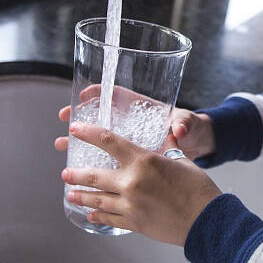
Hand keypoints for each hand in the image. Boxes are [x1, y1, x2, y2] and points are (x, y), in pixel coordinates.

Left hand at [54, 122, 221, 245]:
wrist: (207, 220)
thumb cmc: (198, 189)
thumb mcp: (183, 161)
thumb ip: (169, 148)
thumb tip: (169, 135)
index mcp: (143, 161)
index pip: (108, 141)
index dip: (87, 134)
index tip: (75, 130)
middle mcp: (131, 182)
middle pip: (93, 175)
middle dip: (75, 174)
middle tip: (66, 172)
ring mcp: (130, 205)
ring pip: (97, 199)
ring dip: (81, 196)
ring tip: (71, 194)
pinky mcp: (134, 223)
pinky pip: (109, 219)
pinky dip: (98, 215)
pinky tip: (91, 214)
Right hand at [58, 86, 215, 160]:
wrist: (200, 148)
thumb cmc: (195, 130)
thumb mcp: (191, 125)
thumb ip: (185, 125)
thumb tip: (180, 128)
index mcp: (143, 108)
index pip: (117, 94)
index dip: (99, 93)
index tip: (83, 96)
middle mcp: (132, 122)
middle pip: (101, 116)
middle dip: (80, 116)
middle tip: (64, 119)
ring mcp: (129, 140)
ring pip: (99, 140)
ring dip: (80, 142)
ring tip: (63, 147)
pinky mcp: (129, 159)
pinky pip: (106, 158)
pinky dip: (92, 162)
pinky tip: (80, 169)